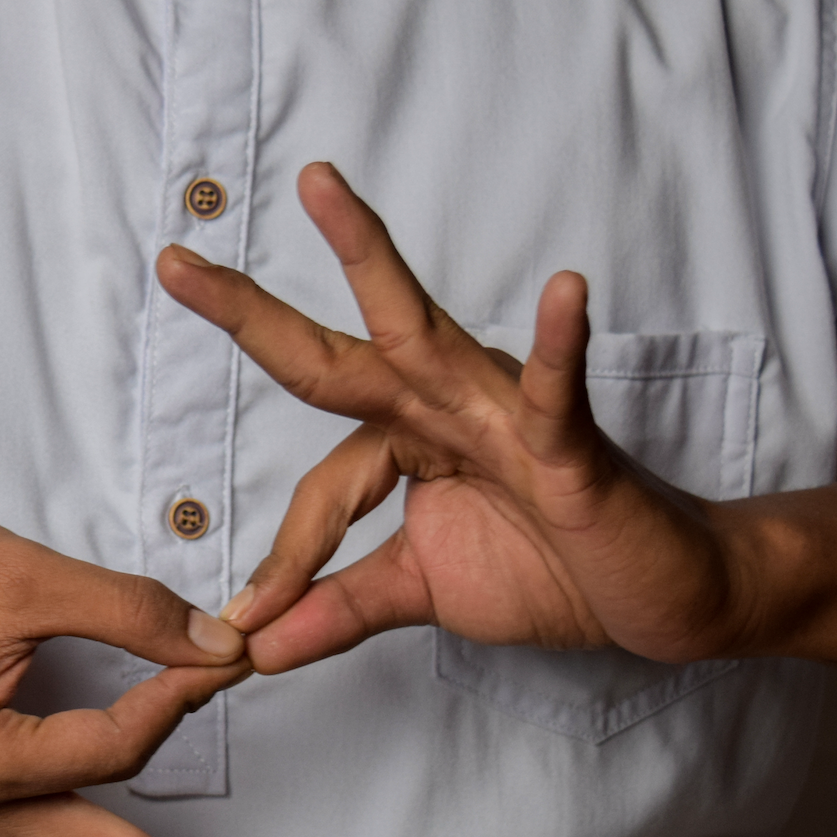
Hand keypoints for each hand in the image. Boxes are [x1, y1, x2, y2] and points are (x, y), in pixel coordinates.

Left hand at [156, 162, 755, 674]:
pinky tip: (566, 291)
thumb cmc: (553, 571)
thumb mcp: (423, 593)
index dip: (286, 559)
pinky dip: (557, 346)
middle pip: (332, 358)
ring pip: (421, 333)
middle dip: (250, 313)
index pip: (320, 490)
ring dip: (366, 258)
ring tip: (320, 190)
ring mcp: (504, 416)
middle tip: (174, 263)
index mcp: (407, 442)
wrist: (662, 595)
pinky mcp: (572, 445)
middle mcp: (443, 409)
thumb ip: (339, 608)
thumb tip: (252, 646)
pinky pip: (556, 392)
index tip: (250, 623)